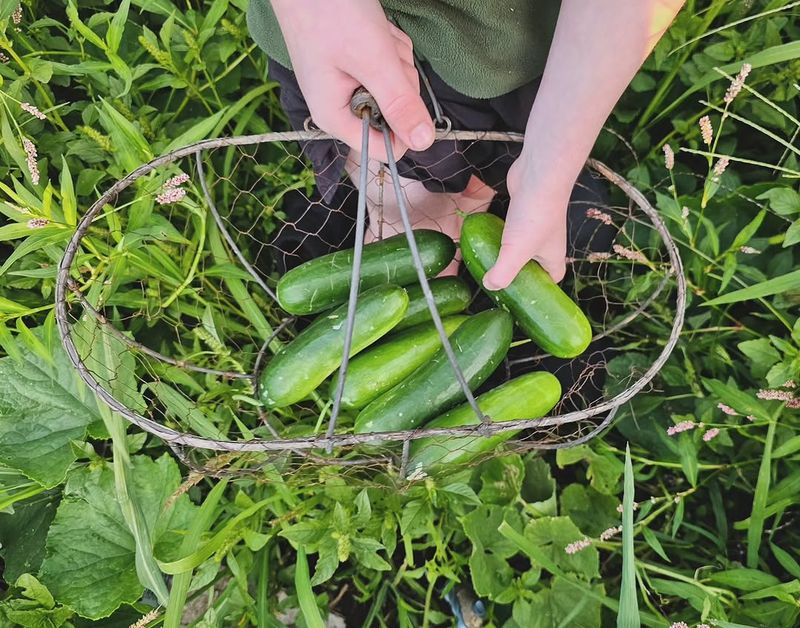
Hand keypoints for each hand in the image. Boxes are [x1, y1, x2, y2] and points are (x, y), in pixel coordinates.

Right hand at [271, 0, 434, 160]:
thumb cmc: (329, 12)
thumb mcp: (372, 59)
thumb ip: (399, 103)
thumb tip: (423, 142)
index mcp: (334, 116)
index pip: (382, 149)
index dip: (404, 129)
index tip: (407, 96)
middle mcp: (340, 105)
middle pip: (393, 115)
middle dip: (398, 81)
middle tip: (381, 51)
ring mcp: (348, 84)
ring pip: (395, 87)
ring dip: (394, 58)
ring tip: (372, 34)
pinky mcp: (356, 65)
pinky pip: (389, 66)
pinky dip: (388, 46)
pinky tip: (373, 28)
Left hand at [482, 156, 569, 287]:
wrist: (538, 175)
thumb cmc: (535, 216)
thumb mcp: (516, 252)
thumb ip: (503, 273)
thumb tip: (490, 287)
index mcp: (553, 257)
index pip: (552, 280)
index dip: (542, 291)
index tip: (524, 298)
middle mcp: (546, 243)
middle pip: (534, 266)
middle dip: (519, 275)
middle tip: (498, 283)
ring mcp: (534, 226)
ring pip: (520, 247)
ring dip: (506, 254)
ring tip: (487, 264)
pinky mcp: (521, 211)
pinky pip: (510, 229)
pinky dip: (499, 235)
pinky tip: (484, 239)